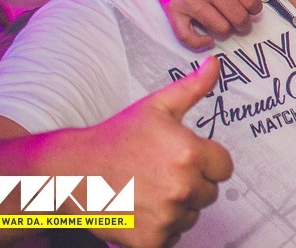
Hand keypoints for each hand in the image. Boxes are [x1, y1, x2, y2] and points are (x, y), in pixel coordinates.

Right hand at [88, 57, 232, 246]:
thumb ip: (192, 87)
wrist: (71, 172)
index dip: (206, 162)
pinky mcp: (151, 240)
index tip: (185, 159)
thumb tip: (216, 64)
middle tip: (160, 173)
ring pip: (190, 215)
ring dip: (176, 207)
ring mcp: (167, 216)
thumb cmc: (113, 139)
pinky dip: (159, 229)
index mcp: (190, 153)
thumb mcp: (156, 107)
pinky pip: (172, 237)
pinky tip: (140, 209)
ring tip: (147, 189)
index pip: (224, 168)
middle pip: (209, 193)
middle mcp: (182, 186)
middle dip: (192, 184)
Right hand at [158, 0, 280, 49]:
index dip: (255, 8)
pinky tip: (208, 38)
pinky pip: (188, 37)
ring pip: (219, 29)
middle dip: (243, 22)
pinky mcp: (172, 9)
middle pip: (238, 18)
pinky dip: (200, 42)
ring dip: (226, 30)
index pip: (252, 2)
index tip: (251, 7)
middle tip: (240, 18)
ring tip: (226, 22)